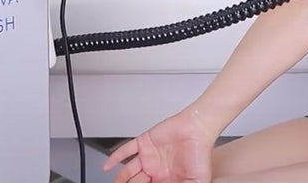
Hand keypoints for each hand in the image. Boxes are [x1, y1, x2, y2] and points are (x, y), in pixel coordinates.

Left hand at [102, 109, 216, 182]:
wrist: (198, 129)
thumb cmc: (200, 153)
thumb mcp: (196, 181)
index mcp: (166, 180)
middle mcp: (155, 169)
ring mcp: (149, 156)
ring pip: (128, 170)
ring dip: (120, 179)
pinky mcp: (144, 143)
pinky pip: (125, 151)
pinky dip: (114, 158)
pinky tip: (107, 166)